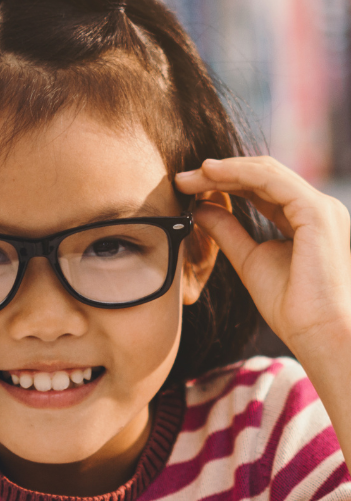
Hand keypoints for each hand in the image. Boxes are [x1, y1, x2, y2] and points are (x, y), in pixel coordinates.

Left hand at [175, 157, 350, 360]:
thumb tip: (200, 208)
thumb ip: (227, 231)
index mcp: (304, 218)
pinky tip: (209, 173)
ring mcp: (319, 206)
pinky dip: (238, 173)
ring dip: (223, 170)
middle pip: (262, 175)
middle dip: (219, 173)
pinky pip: (272, 181)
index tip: (186, 186)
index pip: (260, 188)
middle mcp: (315, 207)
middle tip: (180, 178)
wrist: (316, 330)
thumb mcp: (248, 260)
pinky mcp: (316, 211)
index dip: (223, 183)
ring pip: (265, 172)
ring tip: (188, 175)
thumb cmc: (290, 304)